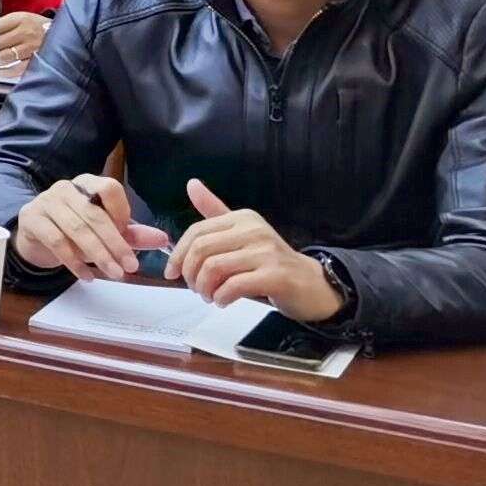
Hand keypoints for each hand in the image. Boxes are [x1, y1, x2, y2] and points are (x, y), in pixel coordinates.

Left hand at [0, 10, 52, 85]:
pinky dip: (4, 72)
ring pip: (4, 57)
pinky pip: (15, 69)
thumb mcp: (21, 18)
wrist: (64, 35)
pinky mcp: (35, 62)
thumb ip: (3, 24)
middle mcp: (26, 32)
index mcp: (20, 19)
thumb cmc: (35, 26)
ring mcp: (31, 48)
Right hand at [12, 171, 162, 281]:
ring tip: (114, 274)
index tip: (128, 236)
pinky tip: (87, 276)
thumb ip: (131, 234)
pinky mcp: (32, 219)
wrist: (36, 236)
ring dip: (98, 254)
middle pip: (94, 213)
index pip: (109, 188)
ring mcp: (46, 202)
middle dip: (115, 243)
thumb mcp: (105, 231)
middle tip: (131, 267)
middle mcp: (66, 188)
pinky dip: (74, 262)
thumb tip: (163, 239)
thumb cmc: (75, 230)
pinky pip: (56, 241)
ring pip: (76, 228)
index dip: (121, 211)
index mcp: (87, 183)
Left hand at [171, 181, 342, 321]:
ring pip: (214, 268)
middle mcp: (254, 230)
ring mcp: (267, 252)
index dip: (179, 254)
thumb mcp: (242, 234)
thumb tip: (191, 183)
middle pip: (202, 250)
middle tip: (195, 288)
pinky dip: (221, 297)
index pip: (197, 231)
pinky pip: (234, 285)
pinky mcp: (276, 276)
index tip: (172, 272)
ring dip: (205, 288)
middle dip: (190, 274)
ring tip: (209, 296)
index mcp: (243, 218)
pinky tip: (222, 301)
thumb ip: (215, 212)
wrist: (313, 285)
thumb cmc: (270, 262)